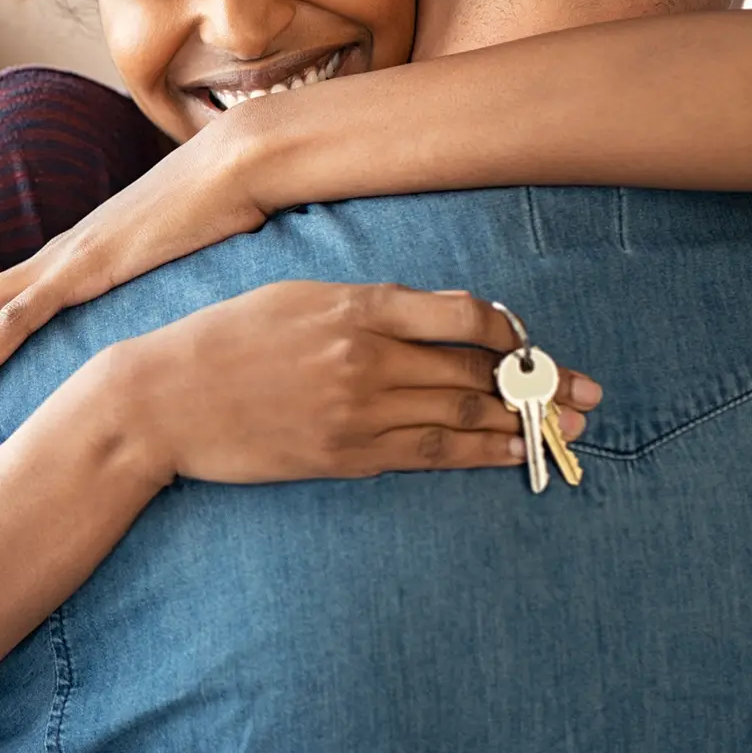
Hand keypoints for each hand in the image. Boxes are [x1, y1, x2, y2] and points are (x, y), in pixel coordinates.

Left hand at [0, 114, 265, 421]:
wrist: (237, 167)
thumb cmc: (223, 212)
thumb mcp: (185, 262)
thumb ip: (167, 287)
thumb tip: (184, 323)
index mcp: (77, 255)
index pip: (2, 300)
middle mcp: (58, 255)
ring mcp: (66, 258)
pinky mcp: (83, 267)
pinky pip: (15, 316)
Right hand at [101, 283, 601, 485]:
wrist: (164, 398)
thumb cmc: (224, 337)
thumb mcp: (293, 296)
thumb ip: (363, 304)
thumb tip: (426, 317)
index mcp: (355, 306)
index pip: (462, 314)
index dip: (508, 329)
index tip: (526, 339)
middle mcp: (367, 357)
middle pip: (476, 370)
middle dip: (539, 381)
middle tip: (587, 392)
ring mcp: (358, 412)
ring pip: (462, 416)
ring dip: (523, 422)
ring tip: (568, 427)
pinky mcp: (345, 456)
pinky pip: (428, 455)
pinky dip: (477, 454)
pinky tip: (511, 454)